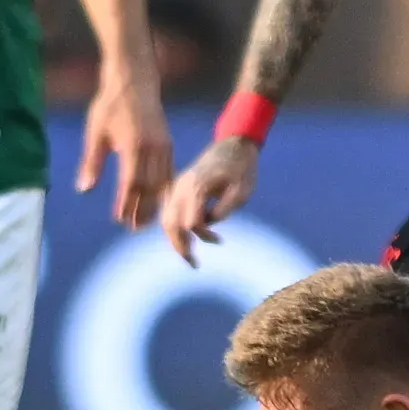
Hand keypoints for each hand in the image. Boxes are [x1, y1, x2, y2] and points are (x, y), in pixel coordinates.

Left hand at [75, 67, 171, 232]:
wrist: (135, 81)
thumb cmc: (111, 105)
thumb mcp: (95, 132)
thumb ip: (92, 162)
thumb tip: (84, 189)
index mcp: (133, 146)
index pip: (130, 182)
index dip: (126, 202)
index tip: (119, 218)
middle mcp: (152, 148)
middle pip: (148, 186)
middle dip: (141, 209)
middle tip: (133, 227)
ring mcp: (163, 146)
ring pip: (160, 182)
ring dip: (153, 203)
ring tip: (146, 220)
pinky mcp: (168, 144)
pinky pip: (169, 172)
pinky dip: (164, 189)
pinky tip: (160, 201)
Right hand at [161, 133, 259, 264]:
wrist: (234, 145)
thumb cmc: (241, 168)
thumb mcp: (242, 191)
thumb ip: (225, 208)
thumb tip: (208, 224)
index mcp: (197, 186)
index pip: (191, 221)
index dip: (204, 235)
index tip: (220, 240)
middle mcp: (181, 186)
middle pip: (170, 223)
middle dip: (180, 246)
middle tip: (194, 264)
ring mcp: (177, 187)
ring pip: (166, 219)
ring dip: (176, 240)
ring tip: (190, 256)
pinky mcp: (178, 189)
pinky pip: (169, 212)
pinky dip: (175, 229)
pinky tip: (188, 240)